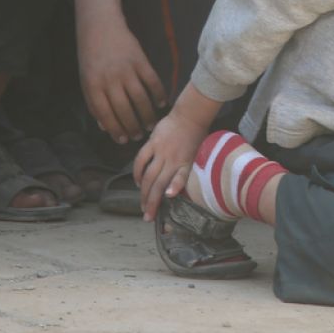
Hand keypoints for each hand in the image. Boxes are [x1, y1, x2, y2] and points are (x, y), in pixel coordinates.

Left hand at [74, 0, 165, 143]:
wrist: (100, 26)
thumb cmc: (90, 55)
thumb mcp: (86, 79)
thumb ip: (94, 103)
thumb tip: (104, 127)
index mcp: (93, 85)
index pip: (105, 114)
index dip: (115, 129)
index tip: (122, 140)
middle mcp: (110, 79)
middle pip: (124, 110)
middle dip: (132, 126)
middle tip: (139, 136)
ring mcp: (127, 70)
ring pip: (140, 99)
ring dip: (147, 115)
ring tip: (150, 125)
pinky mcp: (140, 61)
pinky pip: (152, 82)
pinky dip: (158, 94)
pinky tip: (161, 103)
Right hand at [133, 106, 209, 220]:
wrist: (190, 116)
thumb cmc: (196, 138)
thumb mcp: (196, 157)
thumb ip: (185, 173)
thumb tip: (173, 191)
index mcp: (185, 163)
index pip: (176, 184)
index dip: (170, 194)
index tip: (163, 207)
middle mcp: (172, 160)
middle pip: (158, 185)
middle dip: (151, 202)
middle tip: (147, 216)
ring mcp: (160, 151)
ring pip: (148, 176)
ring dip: (143, 192)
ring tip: (142, 204)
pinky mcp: (152, 143)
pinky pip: (141, 160)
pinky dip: (137, 172)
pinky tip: (136, 182)